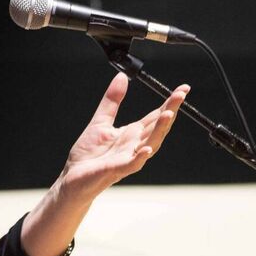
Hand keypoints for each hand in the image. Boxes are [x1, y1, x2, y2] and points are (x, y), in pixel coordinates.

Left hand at [22, 72, 188, 255]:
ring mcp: (128, 158)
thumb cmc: (89, 154)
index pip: (155, 115)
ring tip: (168, 114)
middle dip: (170, 111)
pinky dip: (139, 157)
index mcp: (133, 133)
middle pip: (157, 127)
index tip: (183, 88)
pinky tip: (146, 150)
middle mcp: (135, 145)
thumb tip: (121, 77)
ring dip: (159, 130)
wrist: (73, 178)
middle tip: (180, 95)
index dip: (169, 102)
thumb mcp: (100, 121)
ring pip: (149, 143)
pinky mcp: (115, 170)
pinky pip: (131, 164)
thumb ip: (112, 101)